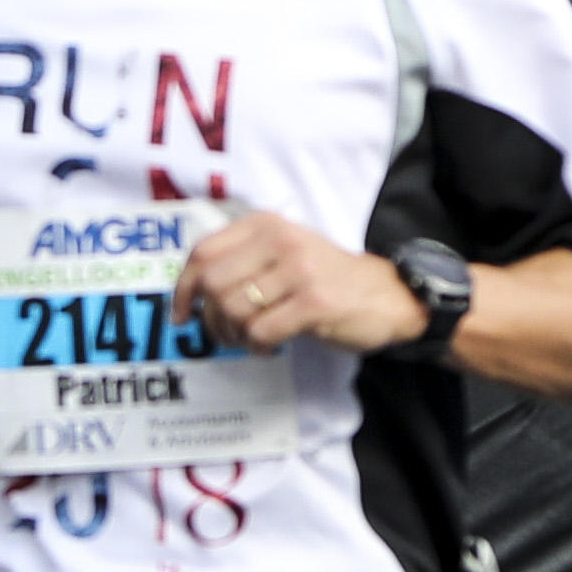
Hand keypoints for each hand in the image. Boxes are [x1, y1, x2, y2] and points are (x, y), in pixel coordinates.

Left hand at [172, 208, 422, 354]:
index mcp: (266, 225)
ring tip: (252, 340)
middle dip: (212, 319)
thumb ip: (242, 261)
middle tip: (226, 334)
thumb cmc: (328, 279)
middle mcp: (280, 240)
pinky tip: (270, 346)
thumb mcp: (284, 254)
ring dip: (235, 336)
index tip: (183, 314)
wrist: (388, 295)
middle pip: (214, 285)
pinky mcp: (315, 302)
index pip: (203, 253)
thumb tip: (192, 295)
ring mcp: (299, 270)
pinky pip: (261, 331)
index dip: (183, 288)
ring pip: (235, 310)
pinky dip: (257, 347)